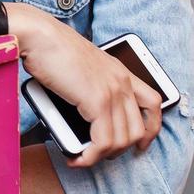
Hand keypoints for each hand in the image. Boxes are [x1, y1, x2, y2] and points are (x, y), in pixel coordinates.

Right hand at [8, 5, 162, 168]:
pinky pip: (102, 141)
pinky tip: (77, 158)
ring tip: (84, 157)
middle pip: (138, 129)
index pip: (153, 103)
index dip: (151, 128)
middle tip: (101, 155)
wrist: (40, 36)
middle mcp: (121, 81)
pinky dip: (91, 156)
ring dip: (102, 156)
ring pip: (121, 140)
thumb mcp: (83, 66)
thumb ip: (91, 86)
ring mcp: (112, 92)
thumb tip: (85, 115)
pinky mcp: (96, 101)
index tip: (140, 144)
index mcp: (120, 71)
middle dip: (121, 150)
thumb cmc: (52, 48)